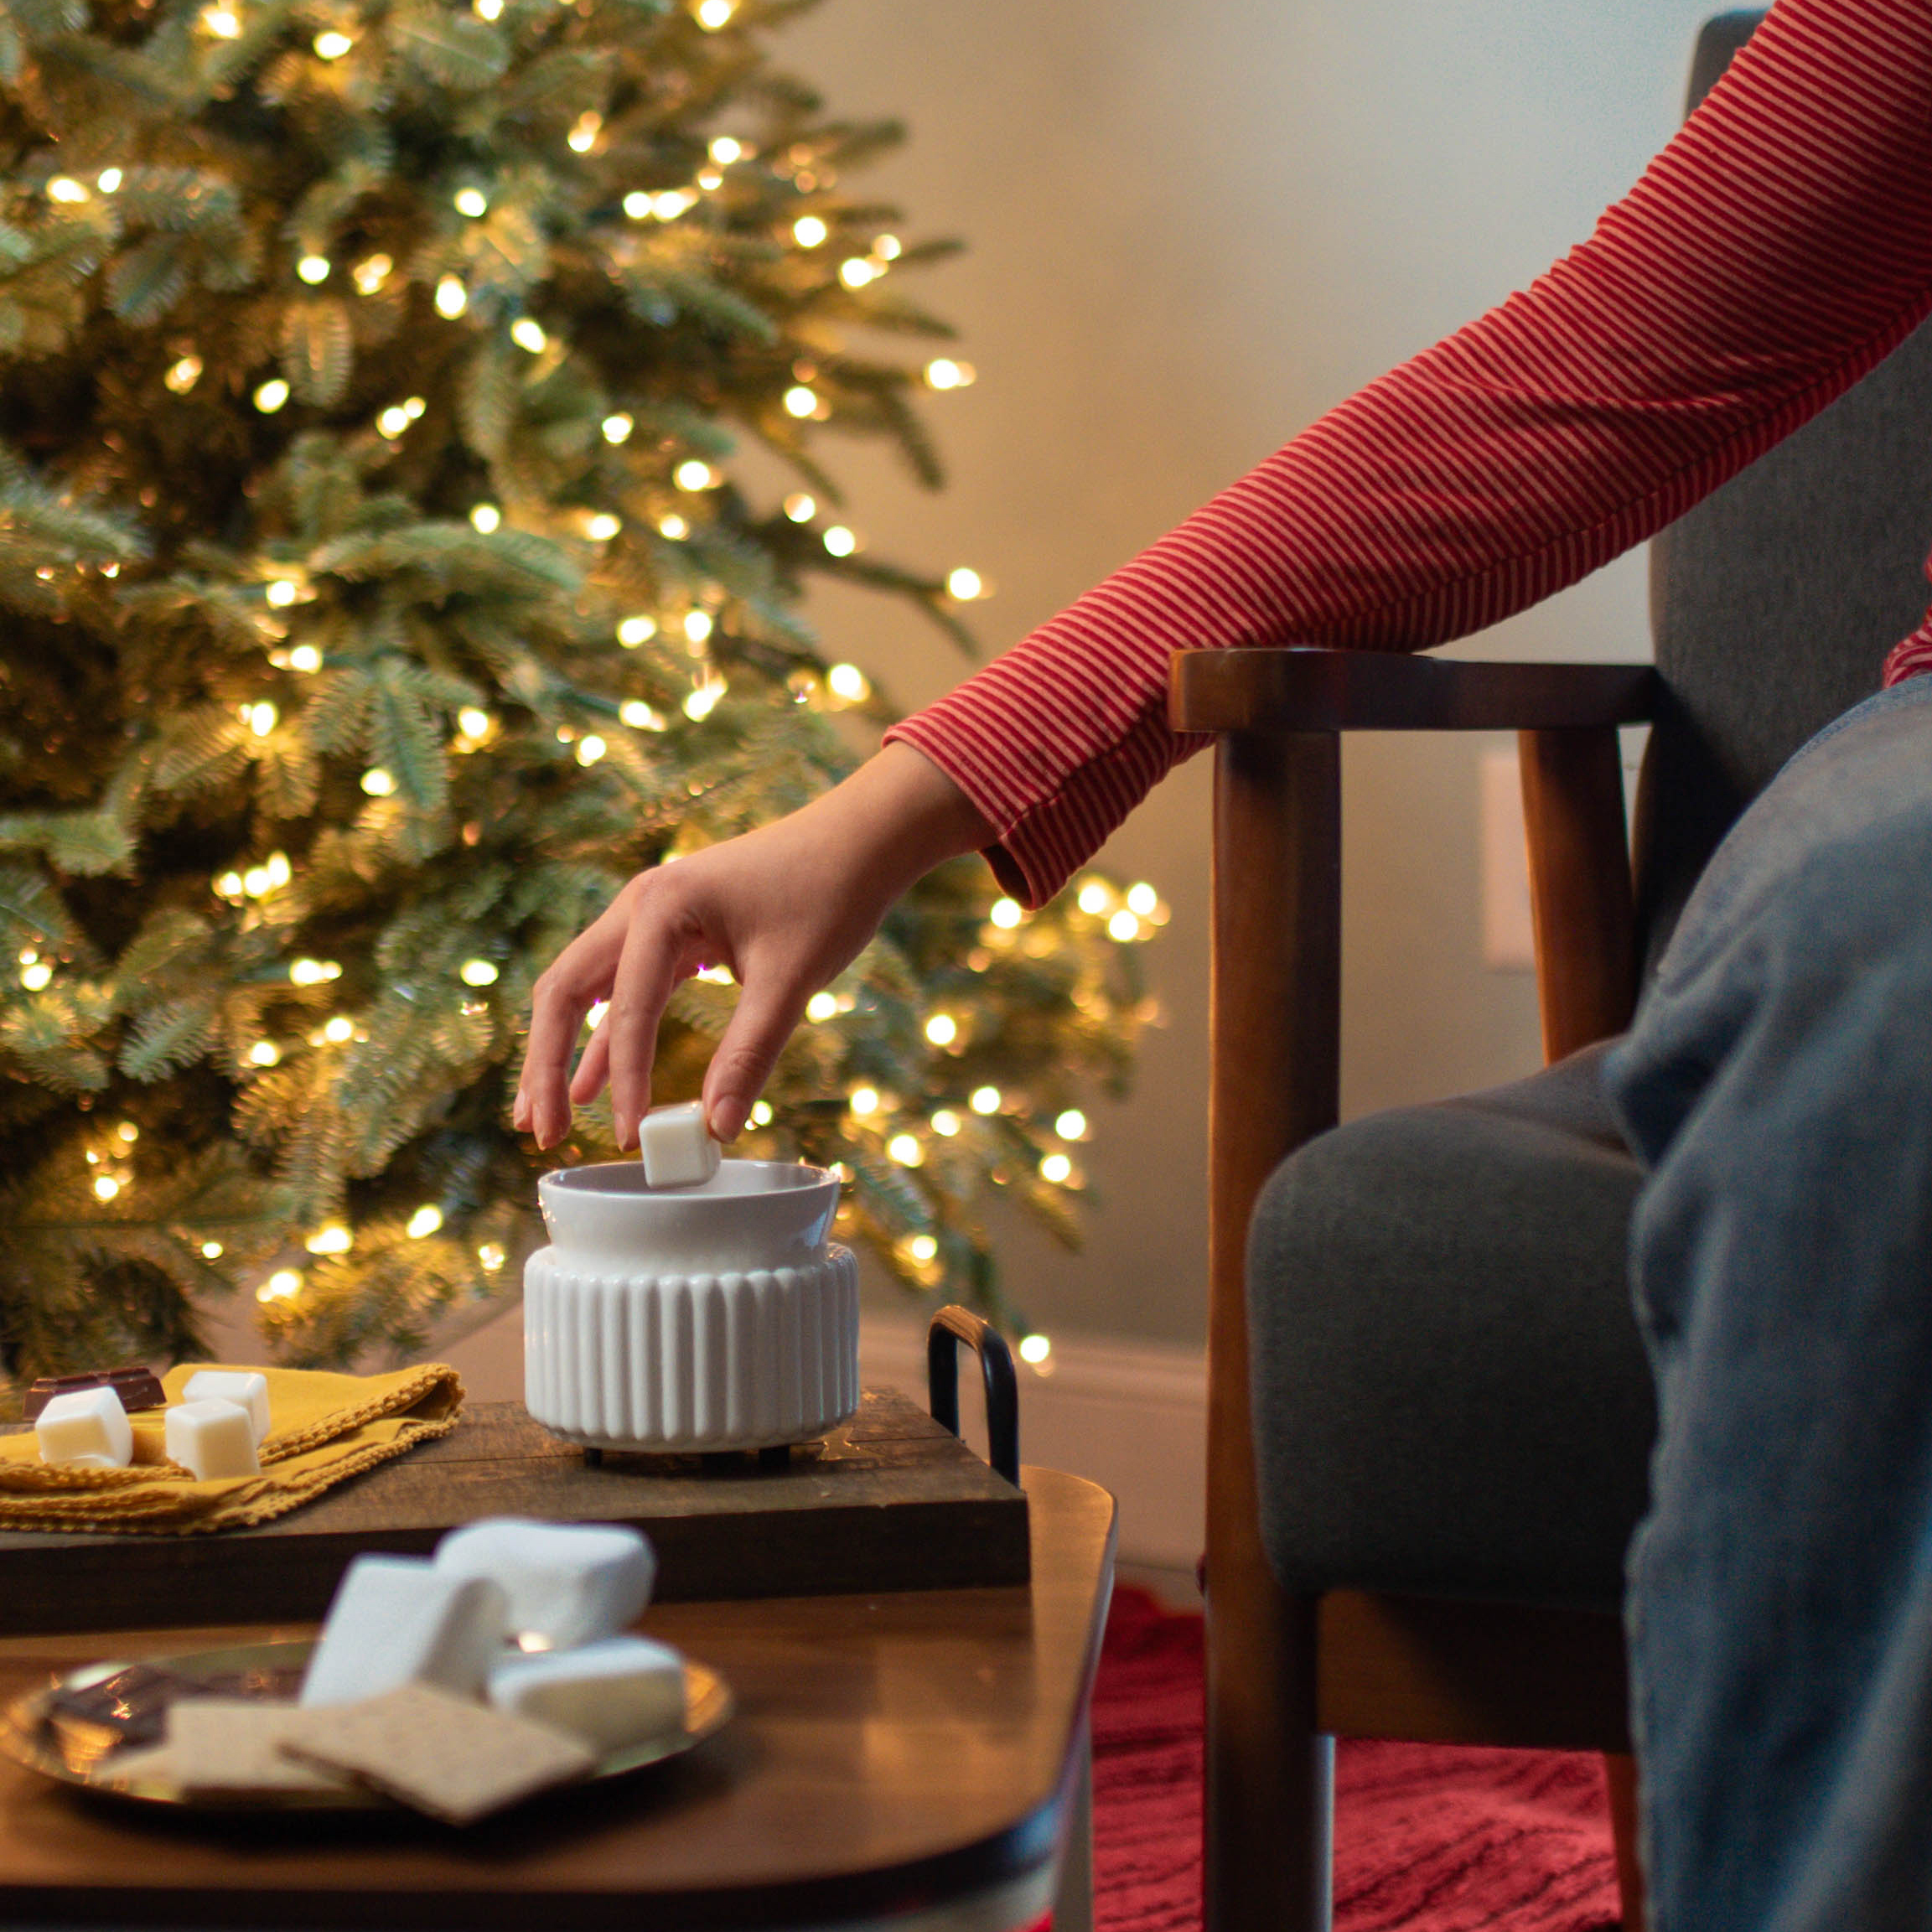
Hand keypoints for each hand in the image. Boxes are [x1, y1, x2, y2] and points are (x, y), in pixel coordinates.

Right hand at [515, 743, 994, 1150]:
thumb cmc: (830, 895)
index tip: (632, 1137)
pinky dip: (605, 1037)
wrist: (862, 839)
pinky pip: (623, 990)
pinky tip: (591, 1084)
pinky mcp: (672, 932)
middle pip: (564, 991)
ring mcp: (650, 916)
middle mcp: (640, 905)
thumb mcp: (790, 979)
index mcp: (661, 907)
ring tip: (544, 1121)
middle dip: (547, 1065)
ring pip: (584, 990)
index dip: (626, 1081)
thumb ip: (749, 1054)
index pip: (625, 1010)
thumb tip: (717, 1128)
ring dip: (563, 1053)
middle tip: (542, 1134)